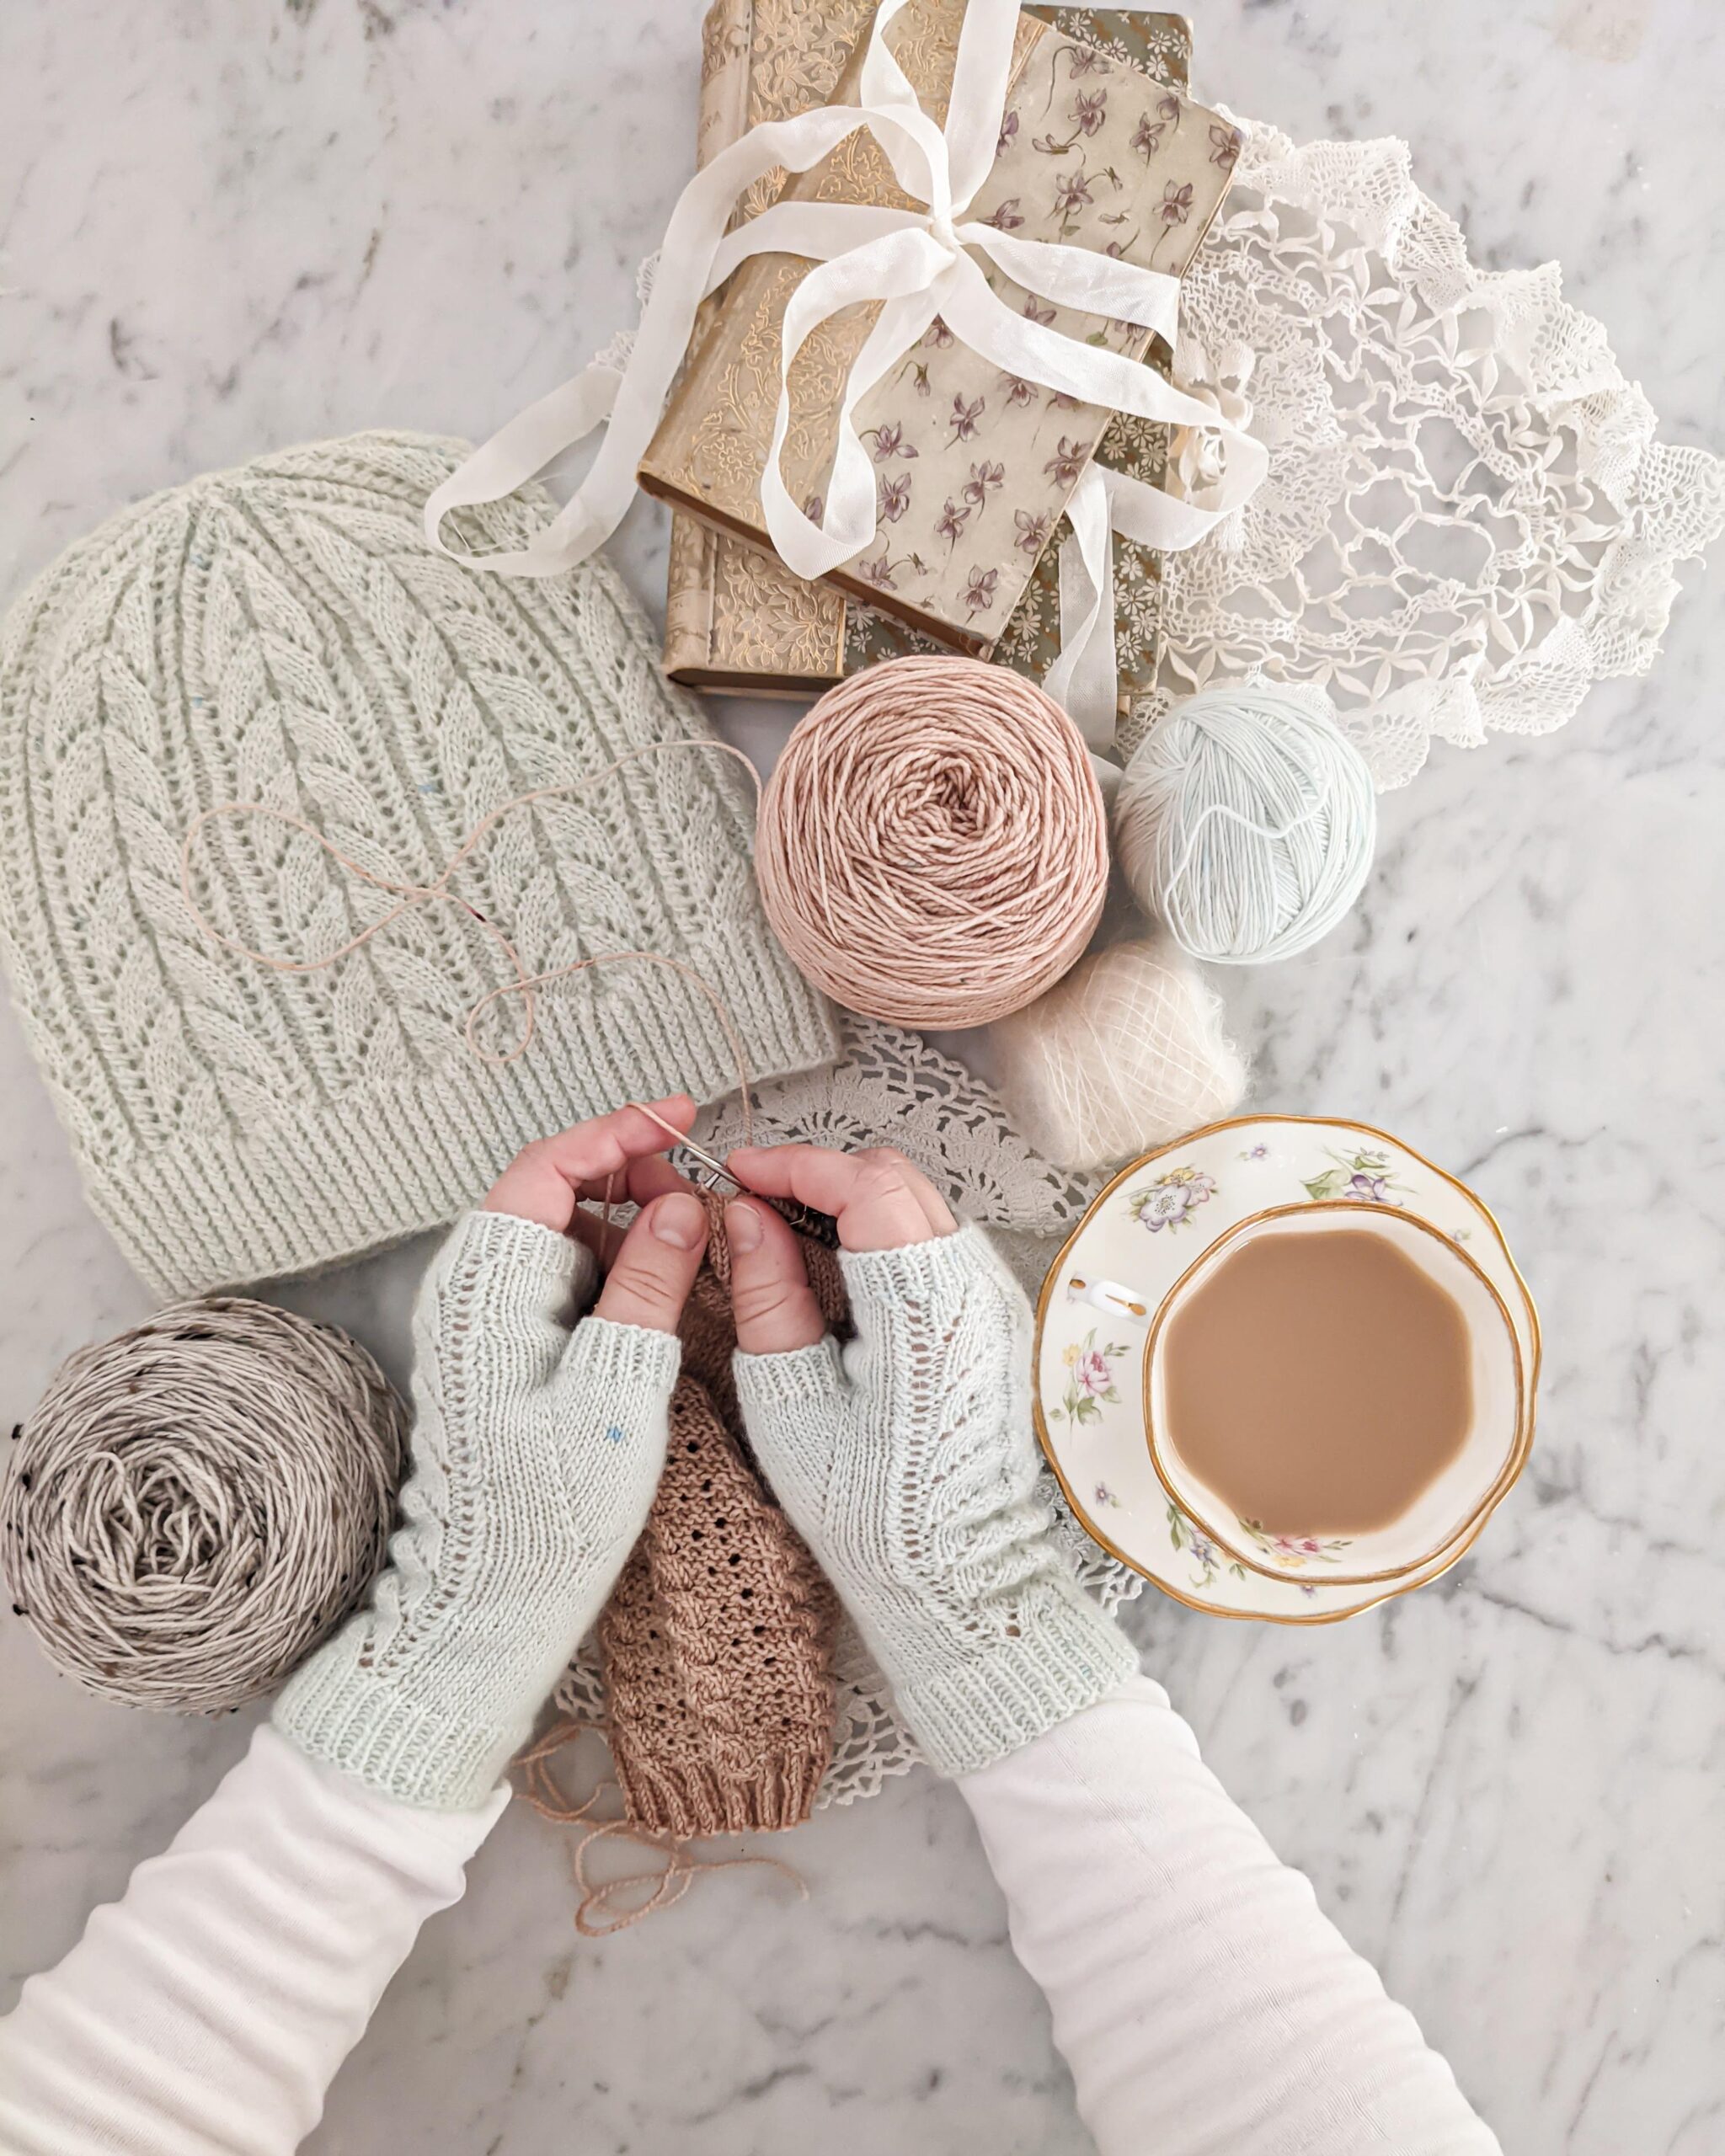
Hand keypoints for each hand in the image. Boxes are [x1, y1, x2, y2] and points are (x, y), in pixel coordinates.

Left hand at [275, 1102, 711, 1809]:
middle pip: (548, 1190)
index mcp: (488, 1285)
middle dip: (626, 1172)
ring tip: (691, 1238)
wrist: (487, 1602)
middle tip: (698, 1187)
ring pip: (557, 1235)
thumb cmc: (549, 1506)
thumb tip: (683, 1203)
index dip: (617, 1130)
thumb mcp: (618, 1387)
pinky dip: (610, 1268)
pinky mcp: (498, 1355)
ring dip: (623, 1221)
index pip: (547, 1166)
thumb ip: (650, 1284)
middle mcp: (471, 1292)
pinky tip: (658, 1290)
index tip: (683, 1117)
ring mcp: (481, 1323)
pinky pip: (556, 1281)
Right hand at [721, 1143, 1135, 1778]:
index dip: (793, 1164)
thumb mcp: (792, 1401)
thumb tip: (745, 1217)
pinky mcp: (994, 1324)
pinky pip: (936, 1247)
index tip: (736, 1171)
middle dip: (820, 1175)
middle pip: (896, 1180)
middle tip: (752, 1197)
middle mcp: (973, 1287)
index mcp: (923, 1302)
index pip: (862, 1182)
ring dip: (851, 1203)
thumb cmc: (868, 1508)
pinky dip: (882, 1237)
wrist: (956, 1577)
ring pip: (919, 1207)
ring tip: (782, 1230)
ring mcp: (993, 1303)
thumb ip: (768, 1294)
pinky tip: (832, 1269)